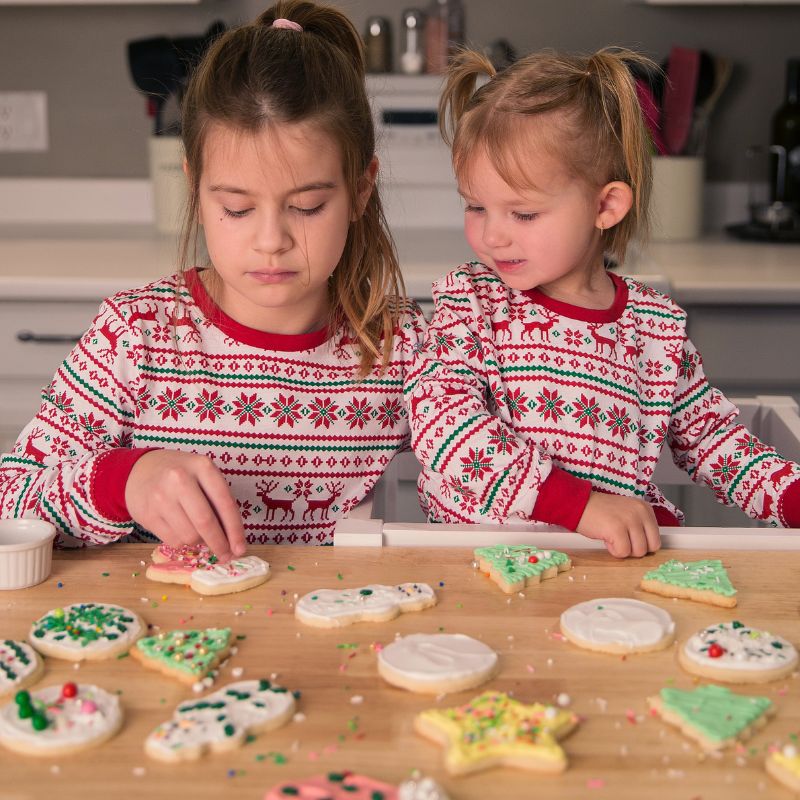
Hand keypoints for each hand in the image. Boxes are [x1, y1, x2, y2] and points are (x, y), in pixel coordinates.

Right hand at [125, 450, 245, 561]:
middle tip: (226, 555)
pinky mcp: (147, 514)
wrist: (140, 470)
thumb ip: (218, 501)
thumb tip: (233, 541)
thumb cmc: (181, 474)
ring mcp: (161, 497)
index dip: (235, 530)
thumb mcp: (203, 476)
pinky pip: (173, 541)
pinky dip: (183, 542)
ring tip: (198, 532)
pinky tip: (181, 530)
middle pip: (205, 522)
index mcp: (202, 466)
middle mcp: (180, 479)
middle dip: (219, 544)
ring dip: (199, 542)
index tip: (241, 548)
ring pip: (189, 536)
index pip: (225, 503)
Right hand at [576, 491, 660, 557]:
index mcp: (645, 509)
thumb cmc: (600, 511)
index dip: (641, 543)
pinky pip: (623, 552)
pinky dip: (613, 550)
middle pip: (651, 547)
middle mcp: (640, 513)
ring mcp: (629, 520)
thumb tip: (648, 547)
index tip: (628, 536)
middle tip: (620, 539)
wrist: (579, 503)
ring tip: (612, 537)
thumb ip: (640, 526)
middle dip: (634, 549)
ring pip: (638, 552)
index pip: (656, 539)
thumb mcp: (627, 512)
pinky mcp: (617, 529)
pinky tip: (606, 538)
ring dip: (623, 549)